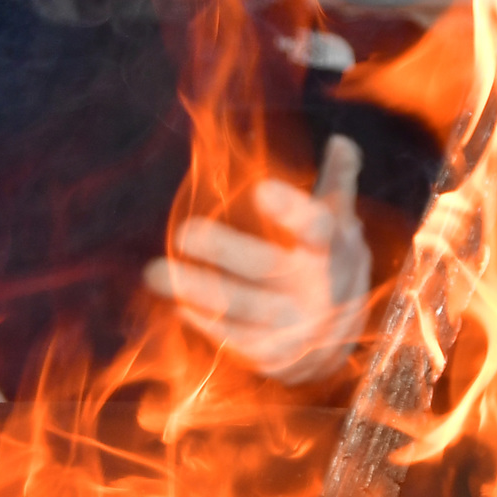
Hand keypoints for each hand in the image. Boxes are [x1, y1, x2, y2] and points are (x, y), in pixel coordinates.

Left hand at [144, 135, 370, 383]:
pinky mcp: (271, 355)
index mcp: (332, 249)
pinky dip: (202, 319)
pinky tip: (177, 302)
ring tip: (153, 272)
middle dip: (226, 252)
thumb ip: (337, 184)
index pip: (315, 227)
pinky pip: (231, 337)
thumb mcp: (340, 224)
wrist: (343, 338)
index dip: (290, 211)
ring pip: (239, 307)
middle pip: (267, 267)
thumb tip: (340, 141)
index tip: (260, 190)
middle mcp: (315, 289)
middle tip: (184, 232)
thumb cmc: (332, 261)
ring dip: (195, 290)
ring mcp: (293, 326)